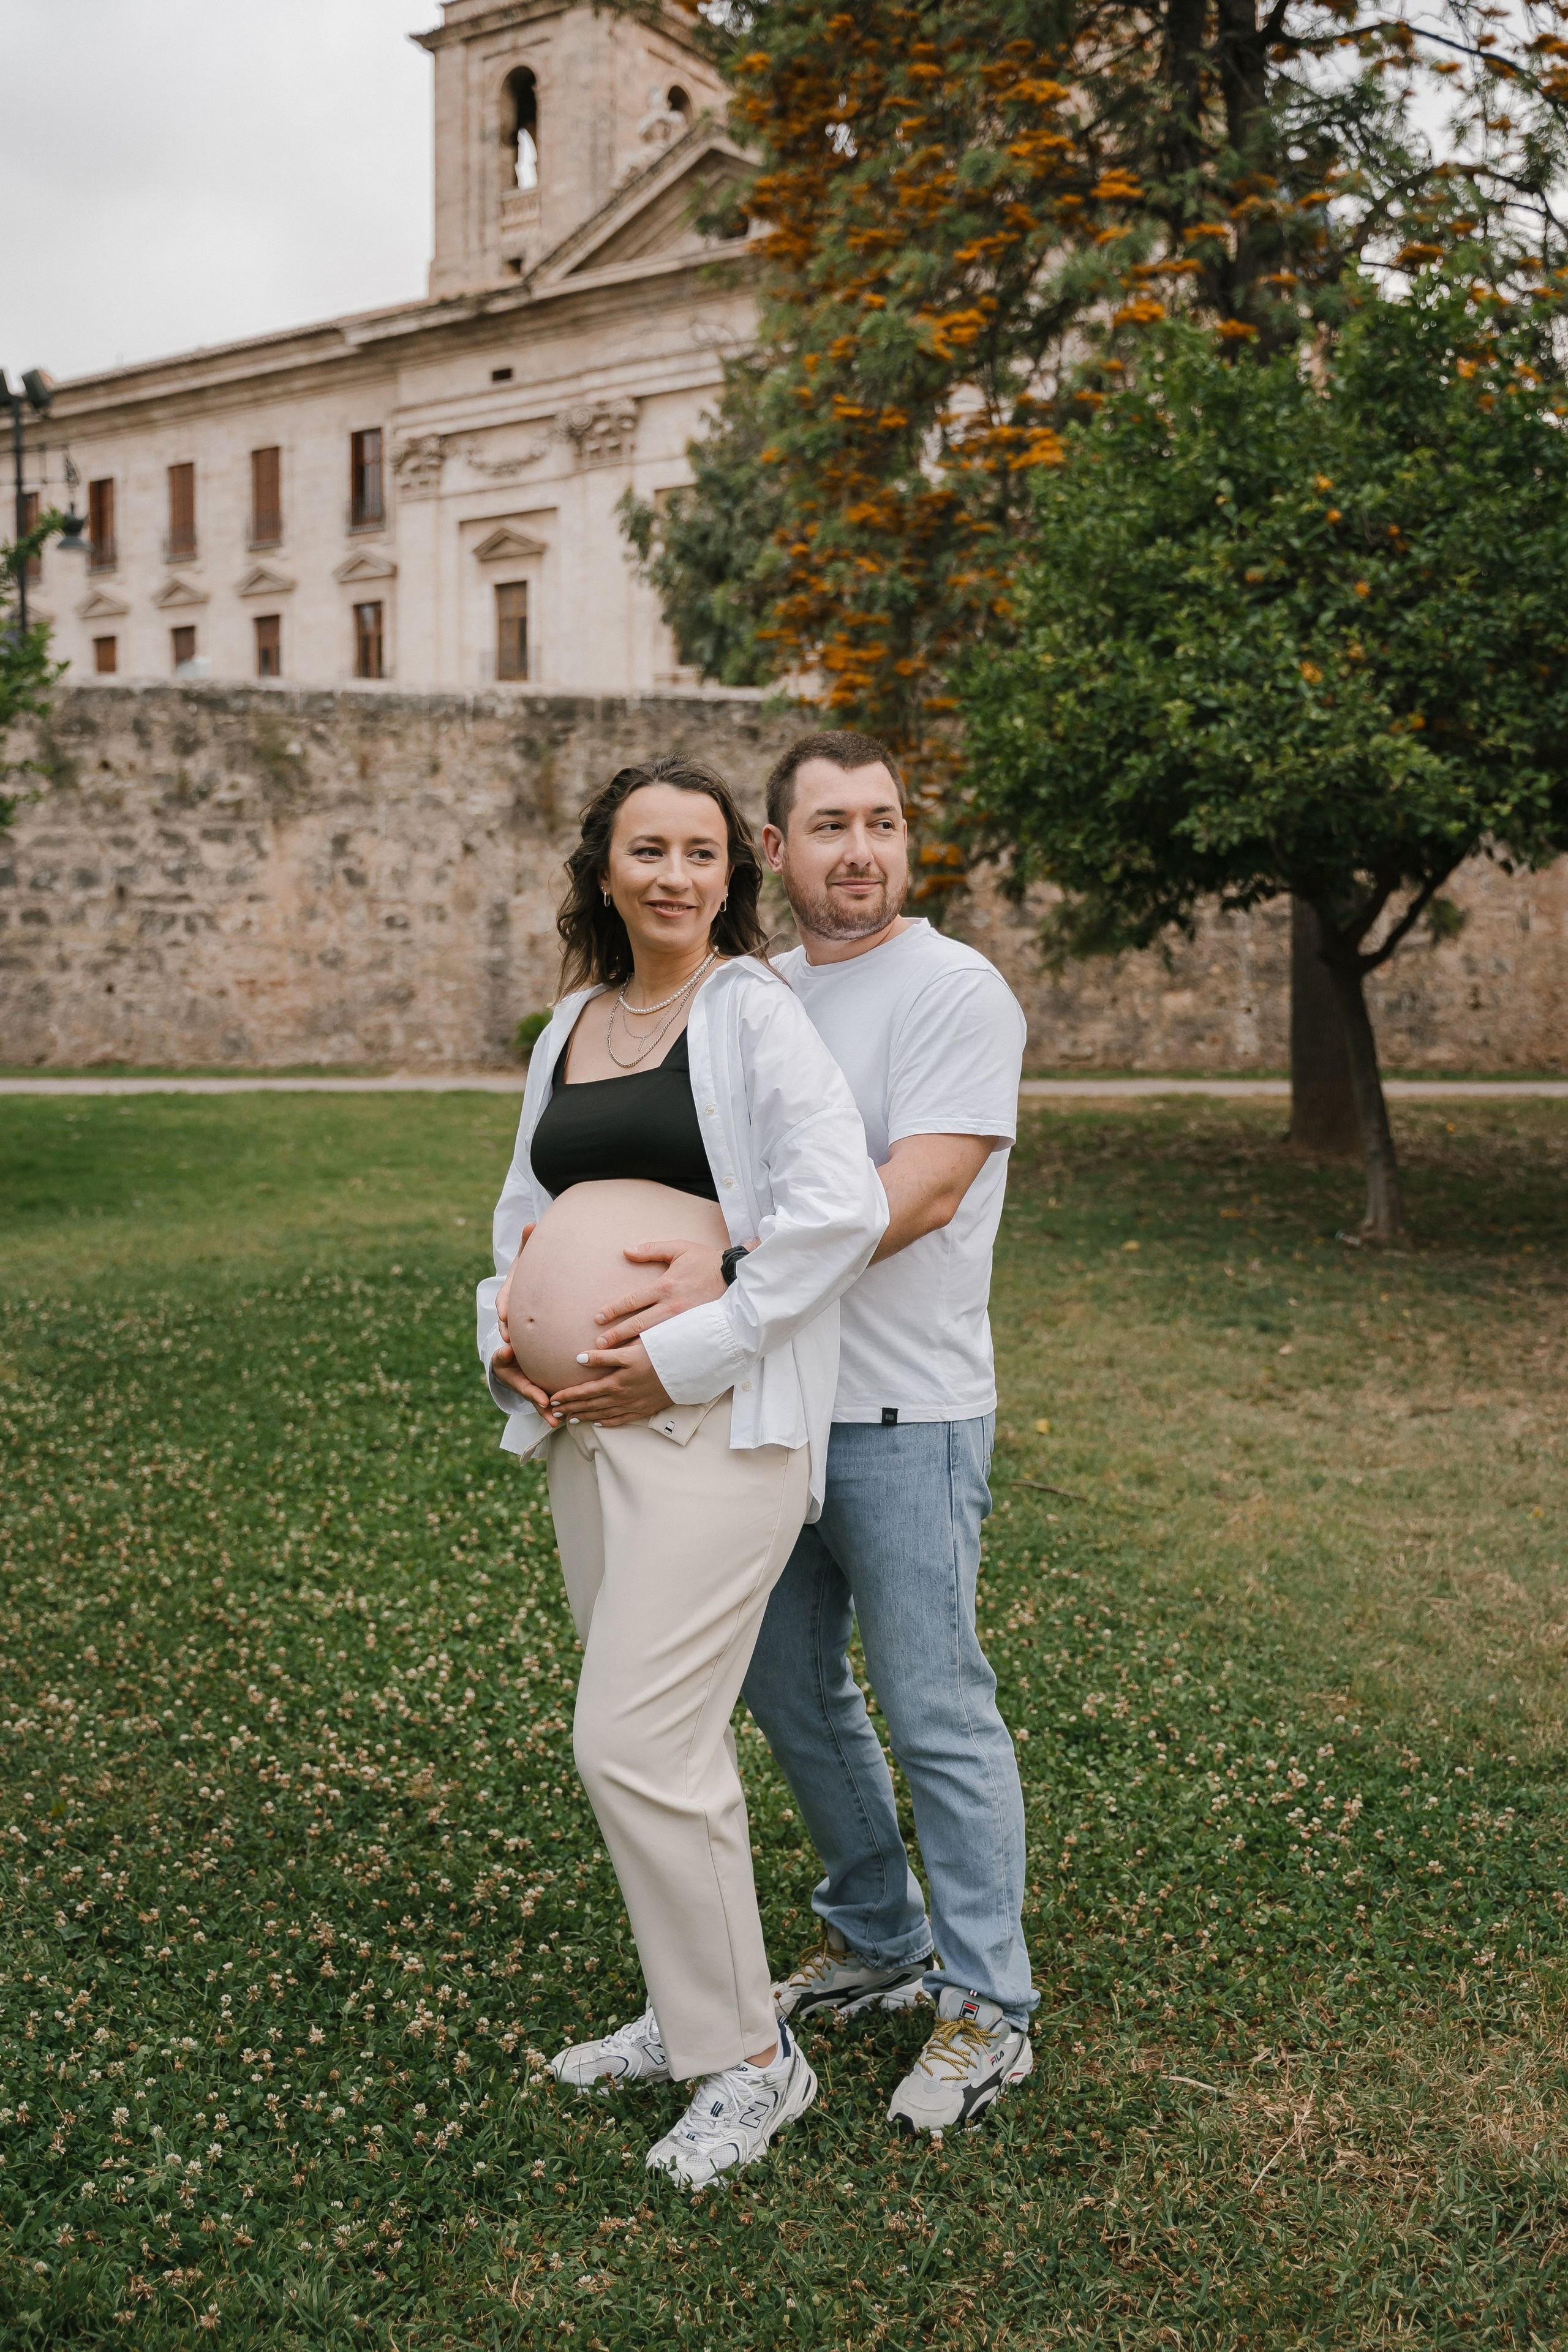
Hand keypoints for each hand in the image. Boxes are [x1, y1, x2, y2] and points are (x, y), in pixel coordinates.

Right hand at [489, 1340, 559, 1426]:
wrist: (510, 1363)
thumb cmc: (506, 1360)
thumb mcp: (500, 1358)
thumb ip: (502, 1355)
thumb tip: (507, 1351)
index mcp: (518, 1383)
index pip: (527, 1389)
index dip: (535, 1395)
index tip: (544, 1401)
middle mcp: (531, 1390)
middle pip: (539, 1402)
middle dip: (546, 1413)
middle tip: (555, 1421)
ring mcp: (539, 1390)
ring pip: (550, 1402)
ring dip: (557, 1410)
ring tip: (567, 1419)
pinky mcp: (548, 1387)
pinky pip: (557, 1394)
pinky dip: (565, 1400)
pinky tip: (577, 1406)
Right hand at [496, 1223, 535, 1345]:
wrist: (532, 1284)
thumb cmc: (528, 1269)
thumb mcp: (527, 1257)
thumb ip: (527, 1243)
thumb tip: (531, 1224)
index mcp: (509, 1291)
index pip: (503, 1300)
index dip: (503, 1307)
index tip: (503, 1314)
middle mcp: (510, 1307)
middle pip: (505, 1320)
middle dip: (506, 1329)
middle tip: (508, 1339)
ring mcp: (516, 1319)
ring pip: (513, 1332)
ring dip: (514, 1343)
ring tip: (517, 1352)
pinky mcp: (526, 1330)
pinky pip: (525, 1340)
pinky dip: (527, 1346)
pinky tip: (533, 1356)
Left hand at [546, 1340, 672, 1427]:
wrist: (685, 1370)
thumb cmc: (658, 1354)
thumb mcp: (629, 1351)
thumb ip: (603, 1356)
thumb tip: (578, 1358)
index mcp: (615, 1382)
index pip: (584, 1392)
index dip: (567, 1397)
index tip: (552, 1400)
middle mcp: (621, 1397)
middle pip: (590, 1406)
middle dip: (570, 1409)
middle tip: (554, 1414)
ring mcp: (632, 1406)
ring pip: (603, 1415)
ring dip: (585, 1418)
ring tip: (570, 1420)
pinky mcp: (644, 1409)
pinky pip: (621, 1420)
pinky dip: (607, 1423)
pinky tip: (599, 1424)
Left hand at [594, 1235, 757, 1348]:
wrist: (736, 1277)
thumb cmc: (706, 1261)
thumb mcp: (680, 1248)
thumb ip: (652, 1249)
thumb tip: (627, 1251)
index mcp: (666, 1286)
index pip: (633, 1300)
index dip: (614, 1310)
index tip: (598, 1318)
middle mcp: (672, 1306)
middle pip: (638, 1323)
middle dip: (617, 1334)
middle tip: (599, 1345)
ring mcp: (683, 1321)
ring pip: (652, 1337)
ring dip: (632, 1346)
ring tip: (616, 1354)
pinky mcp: (693, 1329)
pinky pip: (670, 1342)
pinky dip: (654, 1351)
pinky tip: (644, 1358)